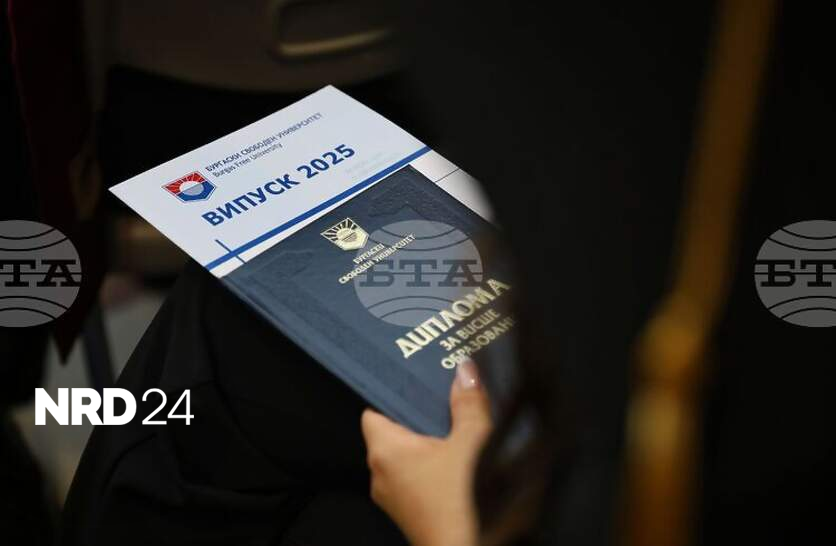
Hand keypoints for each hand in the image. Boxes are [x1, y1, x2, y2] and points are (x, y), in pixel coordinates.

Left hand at [361, 359, 491, 545]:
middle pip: (394, 430)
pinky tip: (461, 457)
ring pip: (407, 455)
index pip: (373, 410)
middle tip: (445, 392)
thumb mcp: (472, 443)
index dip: (394, 392)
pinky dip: (434, 463)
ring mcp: (394, 496)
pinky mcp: (411, 512)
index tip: (415, 376)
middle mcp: (380, 473)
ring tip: (458, 419)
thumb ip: (469, 403)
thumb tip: (465, 369)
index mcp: (384, 450)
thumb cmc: (462, 502)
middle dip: (420, 413)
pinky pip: (417, 476)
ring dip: (430, 440)